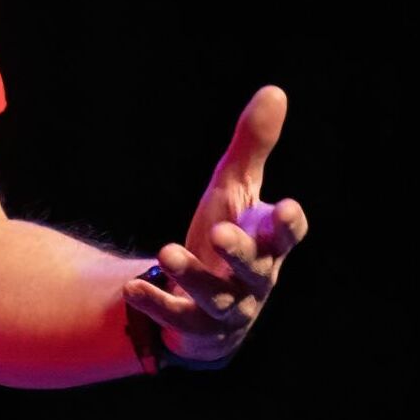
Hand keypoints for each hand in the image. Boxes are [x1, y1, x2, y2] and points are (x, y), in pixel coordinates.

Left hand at [125, 85, 309, 364]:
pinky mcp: (196, 328)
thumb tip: (274, 91)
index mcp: (269, 245)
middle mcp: (255, 280)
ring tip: (166, 251)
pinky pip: (178, 319)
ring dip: (192, 276)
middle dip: (240, 251)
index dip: (289, 225)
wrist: (203, 305)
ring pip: (217, 298)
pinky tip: (131, 288)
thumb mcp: (235, 190)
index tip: (284, 208)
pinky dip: (156, 304)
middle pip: (256, 269)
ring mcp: (227, 308)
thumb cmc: (225, 238)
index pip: (287, 236)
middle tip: (220, 232)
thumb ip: (253, 147)